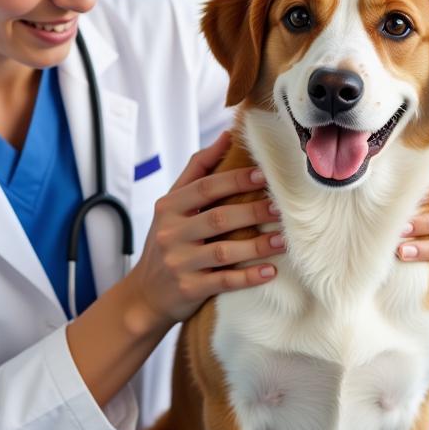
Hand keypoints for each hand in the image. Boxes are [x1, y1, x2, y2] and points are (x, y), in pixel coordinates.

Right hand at [125, 131, 284, 330]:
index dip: (235, 180)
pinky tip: (270, 271)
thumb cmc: (168, 241)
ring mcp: (179, 263)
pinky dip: (249, 276)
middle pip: (218, 218)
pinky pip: (224, 281)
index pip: (205, 188)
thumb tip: (226, 135)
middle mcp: (171, 233)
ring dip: (258, 245)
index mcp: (168, 207)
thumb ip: (198, 171)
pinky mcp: (189, 289)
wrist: (145, 293)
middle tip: (280, 208)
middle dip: (253, 211)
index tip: (264, 174)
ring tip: (283, 239)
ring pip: (225, 251)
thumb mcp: (172, 205)